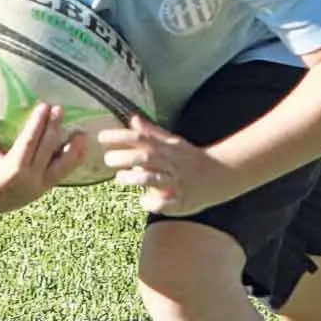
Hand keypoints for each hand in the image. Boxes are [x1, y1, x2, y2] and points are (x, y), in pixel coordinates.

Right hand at [0, 103, 89, 215]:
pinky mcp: (44, 189)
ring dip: (72, 149)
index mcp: (11, 169)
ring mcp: (39, 186)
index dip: (37, 123)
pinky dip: (74, 161)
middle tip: (59, 109)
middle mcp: (28, 178)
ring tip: (82, 132)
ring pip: (61, 166)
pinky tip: (82, 147)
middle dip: (53, 128)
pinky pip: (63, 174)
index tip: (44, 106)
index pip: (28, 142)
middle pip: (46, 149)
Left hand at [99, 115, 238, 215]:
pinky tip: (145, 201)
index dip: (120, 136)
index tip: (101, 137)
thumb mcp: (172, 142)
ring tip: (119, 179)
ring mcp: (175, 181)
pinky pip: (166, 202)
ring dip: (135, 178)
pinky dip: (155, 202)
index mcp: (165, 148)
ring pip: (153, 178)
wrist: (219, 175)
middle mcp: (169, 163)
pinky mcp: (180, 199)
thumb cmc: (189, 158)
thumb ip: (151, 132)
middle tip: (108, 159)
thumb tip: (133, 118)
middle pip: (146, 157)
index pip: (141, 138)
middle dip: (126, 156)